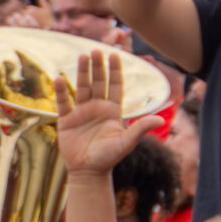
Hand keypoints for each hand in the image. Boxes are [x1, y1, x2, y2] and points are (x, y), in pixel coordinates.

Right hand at [53, 51, 145, 175]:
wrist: (89, 171)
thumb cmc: (109, 157)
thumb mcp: (126, 142)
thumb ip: (140, 129)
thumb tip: (160, 120)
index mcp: (113, 110)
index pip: (115, 85)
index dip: (115, 70)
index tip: (114, 54)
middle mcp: (98, 107)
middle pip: (98, 82)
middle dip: (98, 66)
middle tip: (95, 50)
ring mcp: (82, 112)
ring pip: (82, 88)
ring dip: (82, 73)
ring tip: (82, 57)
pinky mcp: (67, 119)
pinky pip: (64, 102)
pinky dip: (62, 91)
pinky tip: (60, 78)